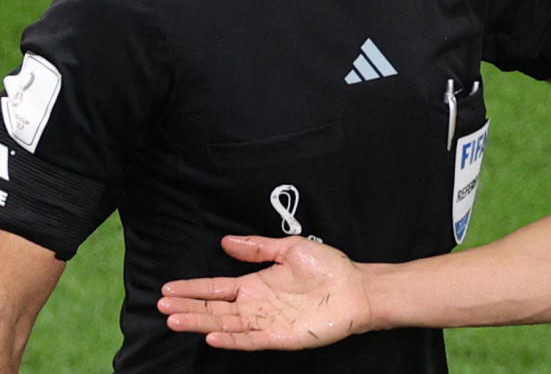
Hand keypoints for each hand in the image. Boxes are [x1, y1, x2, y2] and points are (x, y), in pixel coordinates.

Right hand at [158, 235, 371, 350]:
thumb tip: (225, 241)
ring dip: (199, 323)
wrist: (356, 288)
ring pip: (224, 325)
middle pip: (213, 308)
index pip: (216, 288)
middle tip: (161, 304)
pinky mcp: (278, 337)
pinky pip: (249, 340)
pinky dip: (229, 339)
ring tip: (174, 318)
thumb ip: (257, 248)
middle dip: (187, 306)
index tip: (167, 288)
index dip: (192, 289)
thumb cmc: (327, 267)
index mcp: (255, 285)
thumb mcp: (290, 248)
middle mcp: (255, 306)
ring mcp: (265, 323)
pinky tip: (211, 335)